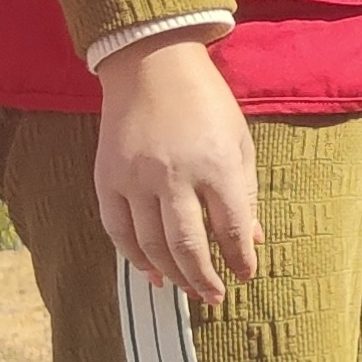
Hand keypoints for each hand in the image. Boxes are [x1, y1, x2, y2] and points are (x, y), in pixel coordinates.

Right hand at [95, 29, 263, 307]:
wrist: (151, 64)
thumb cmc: (205, 103)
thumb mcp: (239, 142)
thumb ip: (245, 192)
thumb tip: (253, 240)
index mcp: (216, 165)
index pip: (232, 227)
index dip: (240, 257)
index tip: (246, 275)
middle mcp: (174, 175)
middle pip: (188, 245)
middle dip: (204, 278)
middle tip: (214, 297)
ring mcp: (136, 178)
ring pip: (151, 244)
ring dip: (172, 273)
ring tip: (187, 290)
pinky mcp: (108, 178)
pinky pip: (118, 229)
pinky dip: (134, 256)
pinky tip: (152, 272)